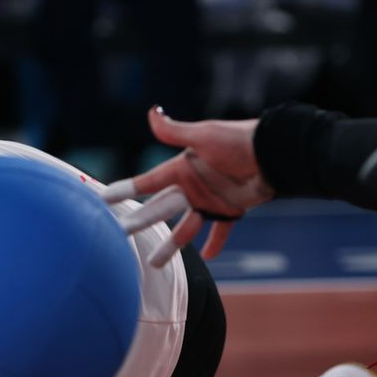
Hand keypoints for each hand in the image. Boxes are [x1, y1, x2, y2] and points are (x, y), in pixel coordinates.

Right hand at [102, 107, 271, 265]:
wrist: (272, 153)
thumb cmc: (238, 140)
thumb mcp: (204, 135)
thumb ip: (175, 130)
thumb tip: (151, 112)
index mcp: (181, 167)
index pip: (148, 182)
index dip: (126, 189)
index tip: (104, 198)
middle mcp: (191, 185)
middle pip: (160, 208)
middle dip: (139, 221)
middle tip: (119, 234)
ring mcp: (209, 199)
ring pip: (185, 226)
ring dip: (171, 244)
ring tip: (154, 263)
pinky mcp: (230, 208)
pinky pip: (220, 228)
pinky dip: (215, 241)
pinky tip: (208, 255)